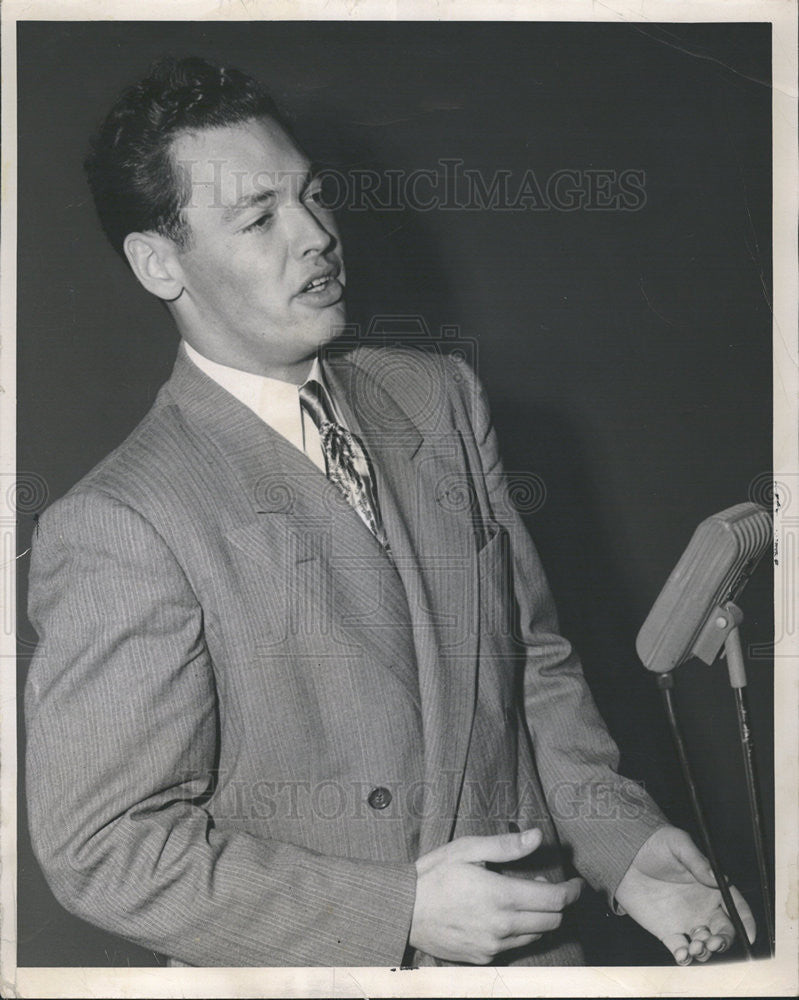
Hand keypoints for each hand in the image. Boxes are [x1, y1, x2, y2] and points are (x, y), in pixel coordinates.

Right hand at [409, 828, 583, 963]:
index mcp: (501, 896)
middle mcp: (502, 926)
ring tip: (530, 900)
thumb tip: (537, 837)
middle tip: (554, 888)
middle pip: (552, 921)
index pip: (554, 900)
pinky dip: (520, 930)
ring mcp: (493, 945)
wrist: (404, 911)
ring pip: (536, 935)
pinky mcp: (483, 957)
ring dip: (542, 918)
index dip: (572, 891)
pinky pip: (514, 946)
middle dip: (560, 904)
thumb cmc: (434, 875)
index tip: (577, 884)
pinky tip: (507, 915)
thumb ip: (506, 846)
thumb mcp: (467, 849)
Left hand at [615, 825, 755, 964]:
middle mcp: (704, 908)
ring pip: (705, 945)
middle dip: (724, 941)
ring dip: (705, 951)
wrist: (626, 854)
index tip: (749, 936)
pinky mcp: (667, 931)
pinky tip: (682, 954)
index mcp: (713, 888)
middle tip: (713, 941)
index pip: (737, 908)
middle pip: (724, 932)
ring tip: (695, 945)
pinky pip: (681, 950)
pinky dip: (684, 957)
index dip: (746, 923)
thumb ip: (698, 861)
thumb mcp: (678, 844)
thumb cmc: (657, 844)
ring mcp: (686, 921)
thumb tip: (717, 878)